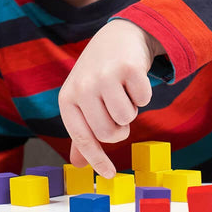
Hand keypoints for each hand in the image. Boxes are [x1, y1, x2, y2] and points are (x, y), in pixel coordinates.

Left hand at [58, 19, 163, 177]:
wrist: (118, 36)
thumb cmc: (100, 74)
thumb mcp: (84, 99)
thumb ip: (82, 130)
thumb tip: (78, 164)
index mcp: (68, 98)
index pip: (82, 138)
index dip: (97, 159)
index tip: (109, 175)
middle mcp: (82, 87)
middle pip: (108, 133)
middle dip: (119, 128)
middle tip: (118, 112)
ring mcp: (104, 77)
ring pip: (126, 118)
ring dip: (131, 110)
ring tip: (123, 92)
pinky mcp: (128, 68)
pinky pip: (143, 100)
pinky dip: (143, 95)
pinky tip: (133, 80)